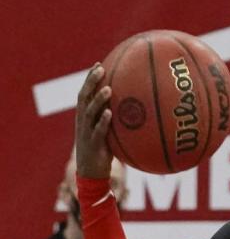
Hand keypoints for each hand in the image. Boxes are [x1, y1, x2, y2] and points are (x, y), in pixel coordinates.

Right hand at [74, 63, 113, 179]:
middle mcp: (83, 121)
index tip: (98, 64)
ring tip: (108, 90)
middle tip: (100, 69)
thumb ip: (116, 121)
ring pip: (90, 112)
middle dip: (91, 82)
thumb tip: (137, 111)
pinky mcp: (92, 144)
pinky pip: (97, 131)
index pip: (85, 93)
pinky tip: (111, 113)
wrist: (91, 174)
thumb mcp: (108, 134)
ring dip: (99, 100)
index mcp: (85, 117)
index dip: (90, 79)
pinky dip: (103, 122)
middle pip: (84, 97)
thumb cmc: (103, 152)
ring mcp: (86, 132)